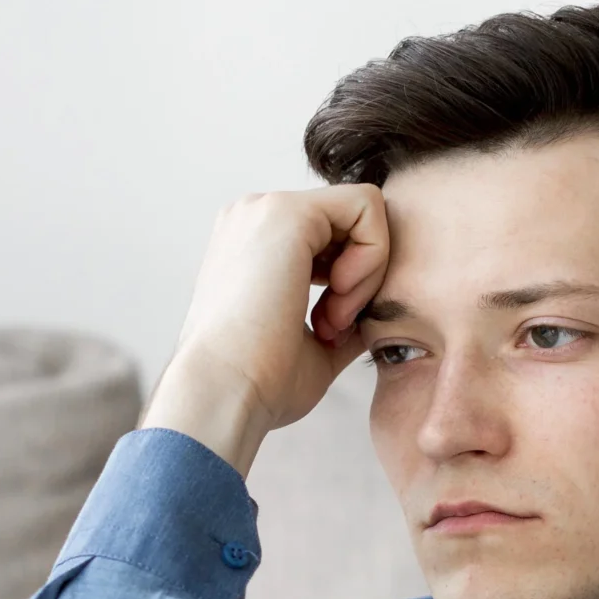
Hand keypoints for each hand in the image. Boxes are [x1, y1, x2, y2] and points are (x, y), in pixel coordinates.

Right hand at [139, 186, 392, 474]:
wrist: (225, 391)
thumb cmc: (259, 381)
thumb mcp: (312, 344)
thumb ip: (342, 316)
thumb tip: (374, 312)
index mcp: (253, 245)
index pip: (332, 237)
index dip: (350, 280)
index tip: (331, 326)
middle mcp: (256, 218)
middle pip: (349, 221)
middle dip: (361, 274)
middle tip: (335, 323)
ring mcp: (268, 208)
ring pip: (362, 211)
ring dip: (368, 268)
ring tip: (333, 316)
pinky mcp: (289, 211)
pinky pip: (367, 206)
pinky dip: (373, 254)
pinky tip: (342, 293)